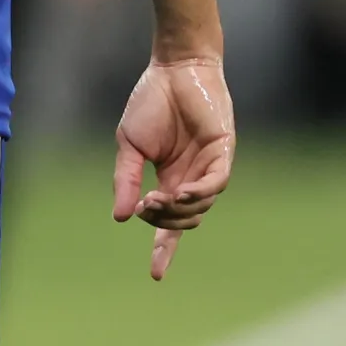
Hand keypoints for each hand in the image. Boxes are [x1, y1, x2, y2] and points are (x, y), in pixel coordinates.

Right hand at [112, 54, 234, 280]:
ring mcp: (209, 167)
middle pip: (184, 220)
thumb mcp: (129, 146)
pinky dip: (199, 193)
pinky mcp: (223, 152)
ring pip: (201, 205)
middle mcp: (192, 178)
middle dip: (163, 221)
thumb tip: (121, 217)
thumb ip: (125, 179)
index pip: (169, 224)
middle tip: (146, 205)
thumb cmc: (150, 103)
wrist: (172, 69)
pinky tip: (180, 193)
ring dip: (179, 209)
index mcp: (170, 179)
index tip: (156, 276)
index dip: (163, 249)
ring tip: (157, 197)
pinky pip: (215, 184)